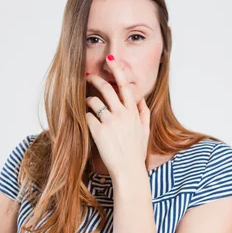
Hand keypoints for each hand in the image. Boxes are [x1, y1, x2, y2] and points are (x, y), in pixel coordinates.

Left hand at [85, 57, 149, 178]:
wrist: (129, 171)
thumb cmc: (136, 153)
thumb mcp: (145, 132)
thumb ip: (144, 114)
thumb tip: (141, 100)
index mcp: (134, 113)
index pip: (126, 86)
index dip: (118, 71)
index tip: (111, 61)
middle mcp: (122, 114)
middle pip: (107, 89)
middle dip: (96, 79)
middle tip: (89, 76)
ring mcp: (110, 122)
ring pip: (94, 101)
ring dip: (88, 100)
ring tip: (86, 103)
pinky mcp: (98, 132)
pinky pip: (87, 117)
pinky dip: (86, 118)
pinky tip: (87, 124)